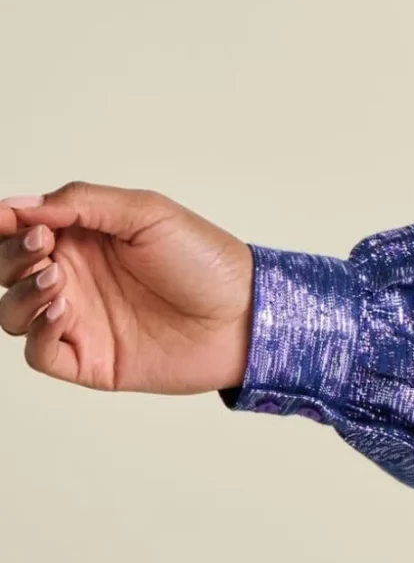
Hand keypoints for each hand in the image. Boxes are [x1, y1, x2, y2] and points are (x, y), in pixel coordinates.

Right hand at [0, 183, 254, 394]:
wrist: (242, 314)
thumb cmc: (204, 260)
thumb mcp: (145, 212)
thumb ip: (81, 202)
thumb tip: (23, 205)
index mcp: (84, 237)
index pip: (23, 230)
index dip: (6, 224)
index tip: (7, 220)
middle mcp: (75, 277)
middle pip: (8, 270)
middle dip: (11, 256)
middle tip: (42, 246)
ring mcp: (78, 320)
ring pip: (12, 312)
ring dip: (21, 293)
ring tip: (56, 280)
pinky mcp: (87, 360)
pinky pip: (38, 353)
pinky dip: (38, 333)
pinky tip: (63, 311)